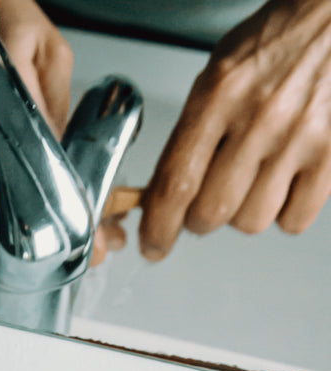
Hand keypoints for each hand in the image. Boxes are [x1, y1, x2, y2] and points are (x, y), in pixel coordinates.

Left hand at [140, 0, 330, 259]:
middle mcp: (259, 116)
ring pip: (251, 222)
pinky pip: (294, 220)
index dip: (158, 227)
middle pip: (211, 213)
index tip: (153, 245)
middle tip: (208, 202)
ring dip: (245, 212)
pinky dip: (285, 213)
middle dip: (201, 219)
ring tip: (254, 178)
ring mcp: (299, 137)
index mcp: (220, 93)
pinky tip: (284, 183)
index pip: (176, 183)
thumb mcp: (219, 73)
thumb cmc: (276, 42)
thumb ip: (190, 132)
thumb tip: (162, 194)